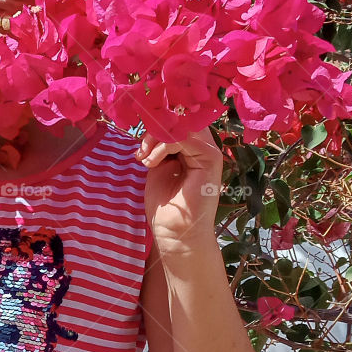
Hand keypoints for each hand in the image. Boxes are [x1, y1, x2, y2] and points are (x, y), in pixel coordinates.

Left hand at [136, 126, 223, 255]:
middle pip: (180, 119)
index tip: (140, 149)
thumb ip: (159, 145)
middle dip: (155, 130)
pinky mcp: (211, 158)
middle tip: (141, 151)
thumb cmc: (165, 204)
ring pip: (182, 125)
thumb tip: (152, 125)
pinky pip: (185, 137)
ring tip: (146, 159)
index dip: (156, 127)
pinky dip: (163, 146)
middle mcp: (204, 147)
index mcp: (192, 148)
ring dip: (157, 138)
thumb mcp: (158, 166)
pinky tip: (153, 162)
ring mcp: (209, 151)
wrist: (174, 232)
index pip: (176, 121)